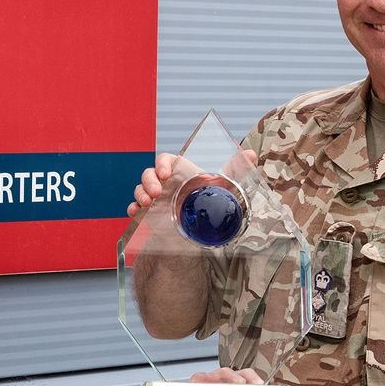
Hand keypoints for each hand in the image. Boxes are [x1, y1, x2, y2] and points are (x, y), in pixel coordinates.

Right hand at [127, 150, 257, 216]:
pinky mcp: (149, 213)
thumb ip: (234, 170)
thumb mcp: (223, 186)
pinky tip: (135, 213)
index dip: (161, 164)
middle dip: (149, 180)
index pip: (165, 160)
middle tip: (155, 194)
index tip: (165, 174)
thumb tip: (252, 154)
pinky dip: (132, 208)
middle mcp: (164, 182)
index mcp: (179, 171)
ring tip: (146, 204)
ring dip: (140, 193)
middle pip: (149, 173)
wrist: (200, 230)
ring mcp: (155, 198)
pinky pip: (135, 207)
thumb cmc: (209, 201)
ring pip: (140, 188)